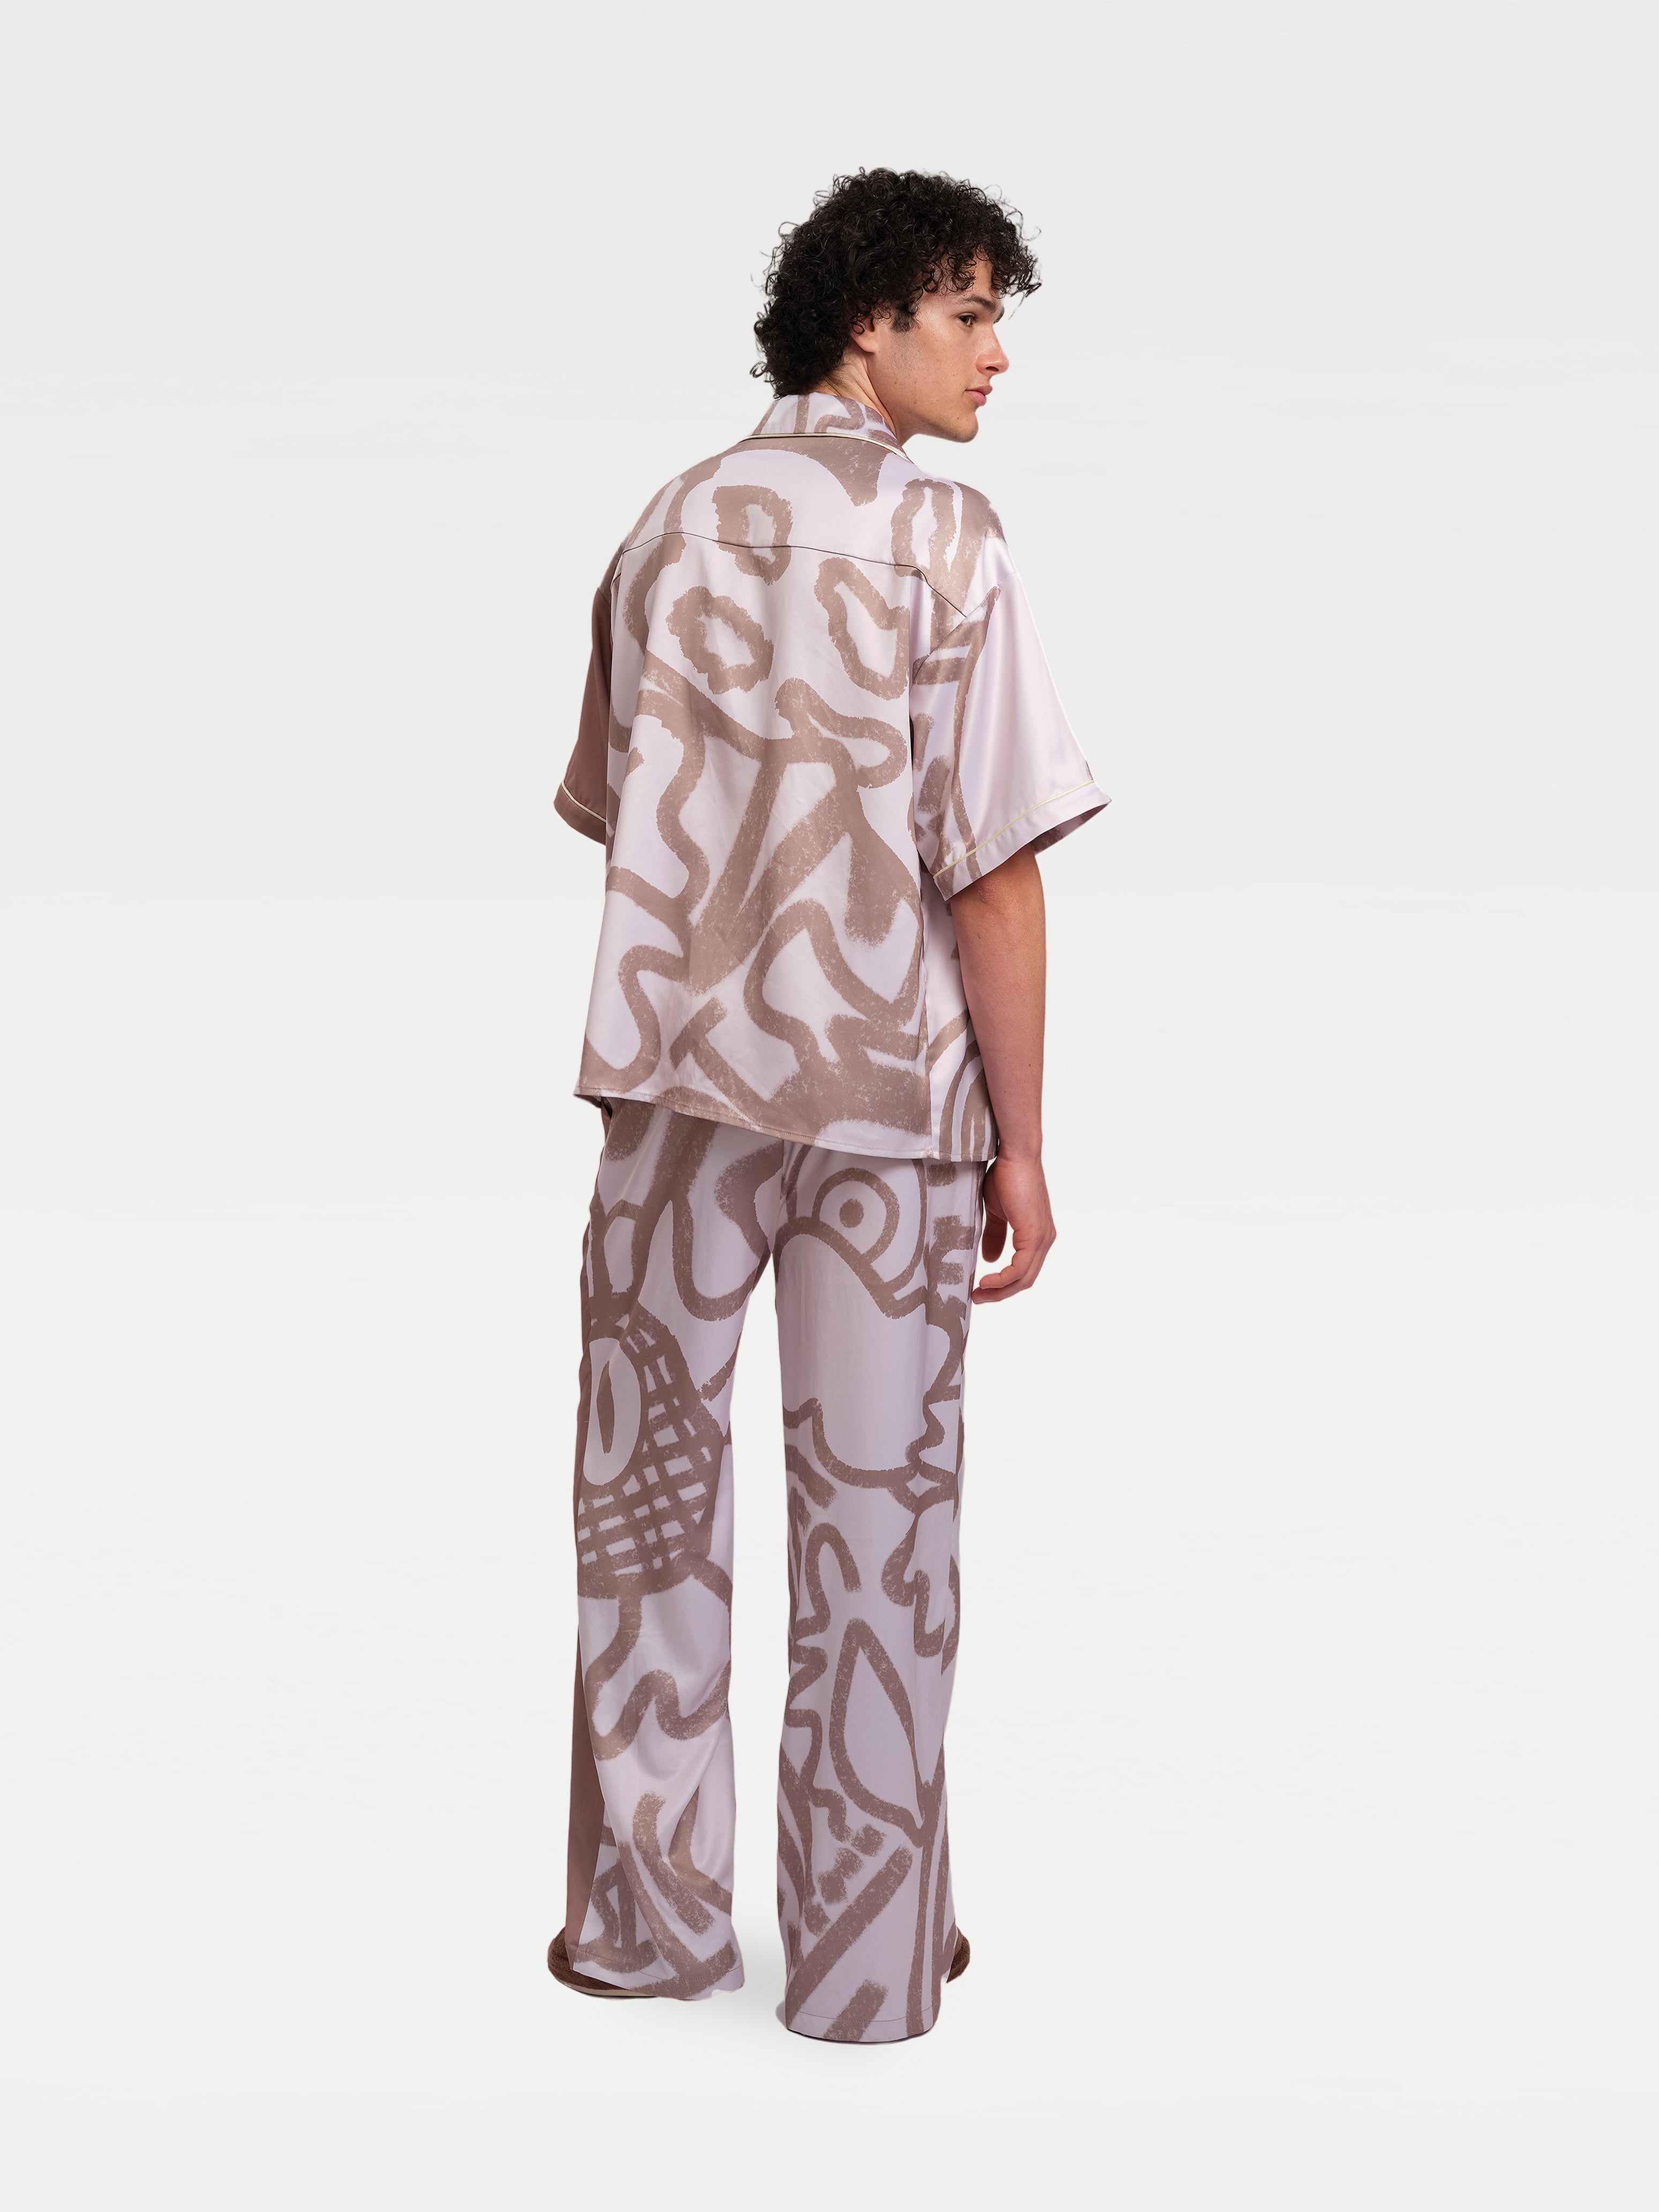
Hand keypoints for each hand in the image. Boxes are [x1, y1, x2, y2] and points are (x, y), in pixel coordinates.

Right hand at [973, 1153, 1055, 1303]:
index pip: (1024, 1270)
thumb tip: (990, 1259)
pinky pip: (1019, 1269)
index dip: (1003, 1284)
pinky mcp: (1035, 1235)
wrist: (1015, 1155)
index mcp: (1037, 1235)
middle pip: (1026, 1280)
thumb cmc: (1006, 1176)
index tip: (981, 1289)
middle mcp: (1045, 1240)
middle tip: (976, 1299)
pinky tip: (985, 1282)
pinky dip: (1002, 1280)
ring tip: (977, 1295)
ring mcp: (1042, 1238)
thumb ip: (995, 1235)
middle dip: (1000, 1293)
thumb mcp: (997, 1212)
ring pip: (1024, 1279)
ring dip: (999, 1291)